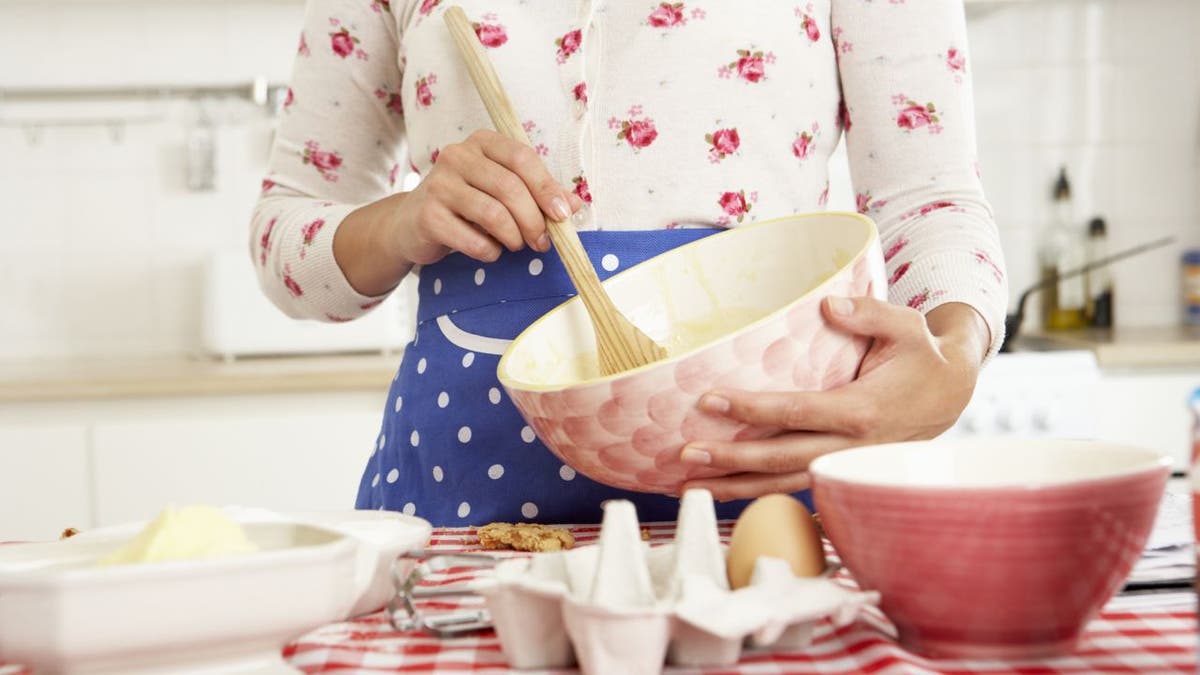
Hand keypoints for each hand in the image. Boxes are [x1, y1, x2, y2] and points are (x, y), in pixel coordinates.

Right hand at [394, 129, 583, 263]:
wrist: (412, 224)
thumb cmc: (467, 205)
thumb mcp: (503, 193)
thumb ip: (538, 194)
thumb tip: (574, 205)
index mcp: (482, 142)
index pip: (522, 158)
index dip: (546, 188)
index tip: (563, 215)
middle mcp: (457, 155)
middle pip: (509, 187)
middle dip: (534, 220)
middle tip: (543, 242)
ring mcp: (439, 184)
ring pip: (493, 213)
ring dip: (514, 237)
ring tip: (517, 245)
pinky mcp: (427, 215)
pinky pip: (472, 239)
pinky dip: (490, 251)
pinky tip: (490, 251)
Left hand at [679, 297, 989, 501]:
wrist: (953, 393)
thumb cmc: (923, 355)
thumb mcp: (906, 325)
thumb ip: (867, 313)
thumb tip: (827, 306)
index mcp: (862, 409)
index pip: (796, 412)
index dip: (751, 410)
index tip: (710, 401)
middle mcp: (851, 446)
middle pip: (782, 458)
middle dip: (732, 460)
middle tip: (685, 455)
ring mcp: (846, 464)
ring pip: (785, 482)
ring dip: (738, 486)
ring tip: (692, 485)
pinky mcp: (841, 469)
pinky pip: (795, 485)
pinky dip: (759, 490)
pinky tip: (726, 489)